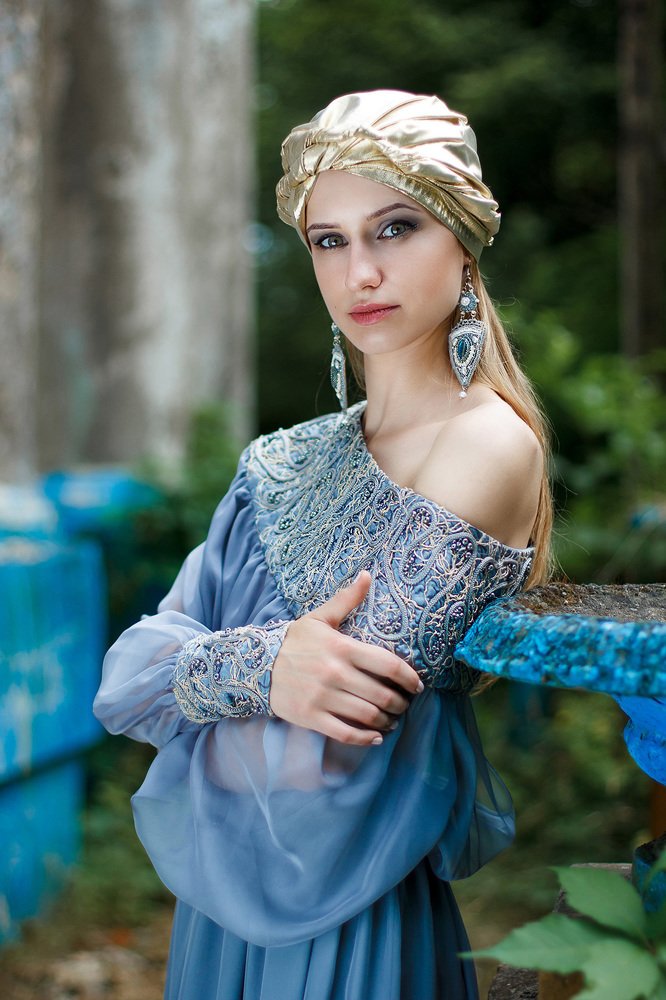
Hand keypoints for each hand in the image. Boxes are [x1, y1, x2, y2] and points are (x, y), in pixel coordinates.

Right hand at [270, 571, 423, 745]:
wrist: (256, 664)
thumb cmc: (294, 641)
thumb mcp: (319, 617)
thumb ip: (346, 599)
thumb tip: (367, 575)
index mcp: (343, 648)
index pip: (388, 664)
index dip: (408, 677)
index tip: (417, 685)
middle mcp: (336, 674)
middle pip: (382, 695)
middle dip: (400, 703)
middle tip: (405, 704)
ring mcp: (323, 697)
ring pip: (367, 715)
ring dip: (386, 721)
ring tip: (392, 720)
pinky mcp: (312, 717)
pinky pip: (345, 733)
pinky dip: (365, 738)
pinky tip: (375, 737)